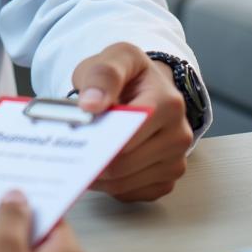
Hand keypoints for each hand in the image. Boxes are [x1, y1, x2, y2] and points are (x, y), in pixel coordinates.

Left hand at [72, 42, 193, 201]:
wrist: (145, 86)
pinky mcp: (166, 179)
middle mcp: (179, 135)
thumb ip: (102, 75)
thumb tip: (91, 104)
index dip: (98, 137)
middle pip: (124, 163)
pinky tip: (102, 162)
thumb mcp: (115, 58)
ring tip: (83, 150)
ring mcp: (175, 161)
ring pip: (124, 183)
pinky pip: (131, 193)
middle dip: (93, 156)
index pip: (128, 134)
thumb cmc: (129, 75)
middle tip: (73, 144)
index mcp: (168, 103)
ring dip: (98, 173)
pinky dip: (110, 183)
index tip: (77, 135)